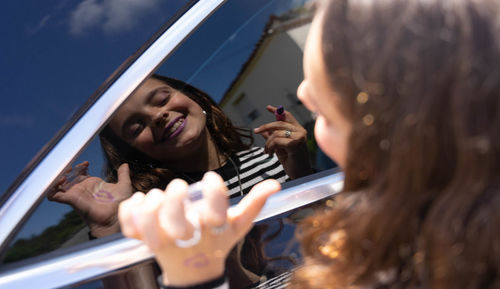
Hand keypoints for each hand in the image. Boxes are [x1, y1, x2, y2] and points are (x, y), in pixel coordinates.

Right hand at [48, 162, 133, 237]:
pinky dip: (52, 188)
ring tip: (64, 173)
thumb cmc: (120, 205)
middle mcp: (82, 189)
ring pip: (59, 184)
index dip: (80, 166)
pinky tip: (59, 181)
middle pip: (68, 176)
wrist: (115, 216)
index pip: (80, 172)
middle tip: (71, 166)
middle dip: (67, 169)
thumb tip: (125, 165)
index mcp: (92, 184)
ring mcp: (76, 194)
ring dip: (58, 177)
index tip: (86, 163)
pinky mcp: (71, 200)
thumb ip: (123, 174)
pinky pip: (55, 195)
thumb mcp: (123, 185)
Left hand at [118, 172, 280, 286]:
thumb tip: (275, 184)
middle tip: (179, 187)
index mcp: (212, 230)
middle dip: (174, 198)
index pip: (216, 211)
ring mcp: (163, 241)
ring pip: (150, 223)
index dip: (214, 190)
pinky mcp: (145, 241)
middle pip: (176, 220)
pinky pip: (130, 227)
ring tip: (157, 196)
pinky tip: (138, 201)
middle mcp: (187, 236)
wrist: (194, 271)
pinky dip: (129, 212)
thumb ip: (255, 203)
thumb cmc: (217, 242)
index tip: (211, 179)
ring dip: (151, 205)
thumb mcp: (238, 224)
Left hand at [254, 105, 312, 178]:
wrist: (300, 175)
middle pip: (279, 123)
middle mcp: (301, 131)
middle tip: (256, 131)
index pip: (287, 116)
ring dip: (268, 143)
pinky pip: (276, 141)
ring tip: (267, 151)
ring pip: (276, 133)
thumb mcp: (280, 147)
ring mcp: (299, 137)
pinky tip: (270, 154)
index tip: (268, 108)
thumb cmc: (292, 162)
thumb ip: (273, 138)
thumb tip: (263, 131)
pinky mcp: (295, 144)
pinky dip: (270, 147)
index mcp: (299, 130)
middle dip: (265, 127)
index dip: (277, 111)